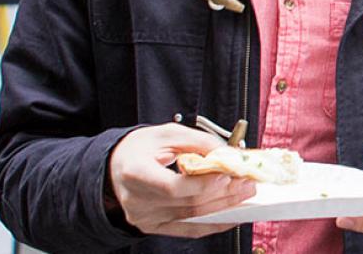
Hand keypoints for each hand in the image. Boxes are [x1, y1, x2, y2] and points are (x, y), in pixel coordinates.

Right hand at [107, 123, 256, 237]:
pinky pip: (188, 229)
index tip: (229, 172)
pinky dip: (213, 223)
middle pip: (189, 203)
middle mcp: (138, 200)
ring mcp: (145, 217)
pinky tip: (231, 213)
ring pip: (193, 217)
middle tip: (247, 181)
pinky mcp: (153, 226)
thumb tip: (229, 154)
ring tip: (244, 192)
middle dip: (224, 193)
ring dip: (224, 205)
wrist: (115, 166)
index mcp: (136, 173)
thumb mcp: (167, 133)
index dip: (205, 183)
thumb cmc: (139, 148)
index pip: (174, 187)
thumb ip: (199, 142)